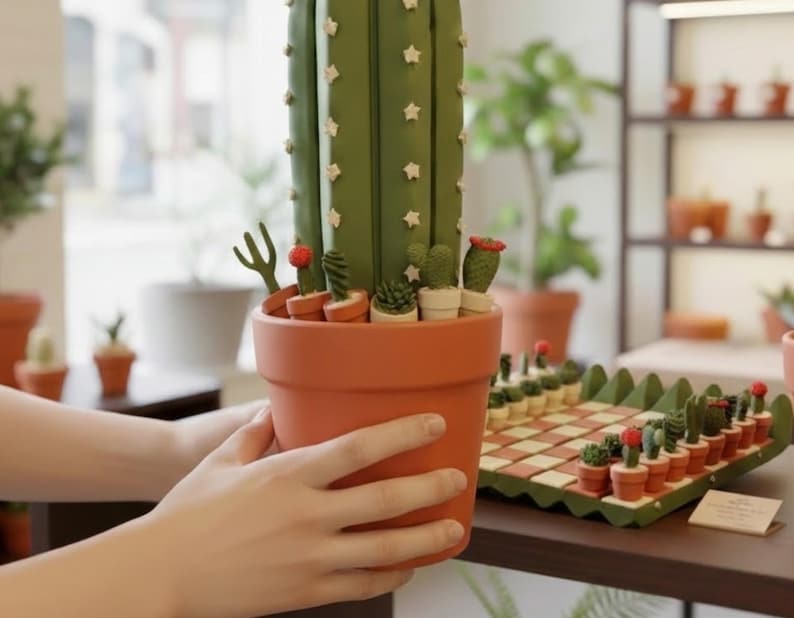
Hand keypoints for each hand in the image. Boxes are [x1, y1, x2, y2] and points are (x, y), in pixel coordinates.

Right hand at [143, 411, 465, 617]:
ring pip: (383, 549)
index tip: (434, 423)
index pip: (359, 448)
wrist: (161, 575)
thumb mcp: (221, 461)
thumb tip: (275, 410)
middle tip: (458, 478)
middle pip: (385, 500)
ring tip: (455, 529)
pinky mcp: (305, 592)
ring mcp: (308, 558)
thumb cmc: (188, 512)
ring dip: (426, 539)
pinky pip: (361, 585)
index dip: (403, 433)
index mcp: (288, 474)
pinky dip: (391, 574)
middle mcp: (306, 515)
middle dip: (429, 488)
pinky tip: (409, 566)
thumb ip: (255, 433)